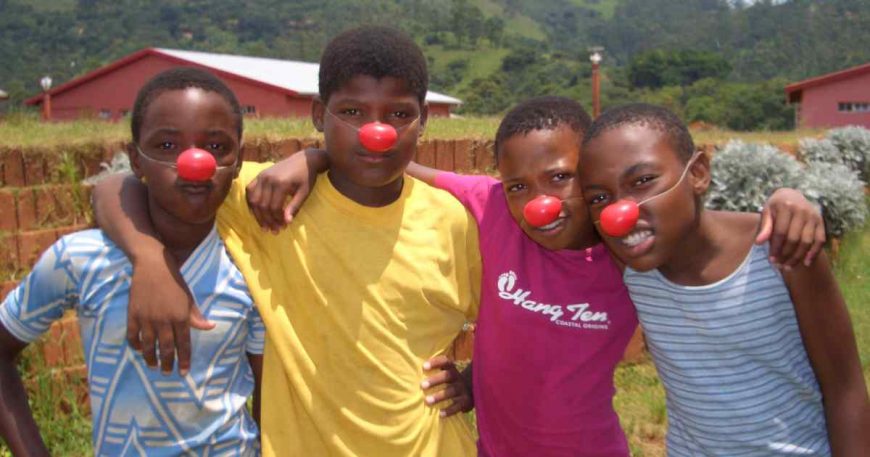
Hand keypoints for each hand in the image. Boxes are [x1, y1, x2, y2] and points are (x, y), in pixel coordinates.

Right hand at [127, 252, 214, 374]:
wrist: (153, 265)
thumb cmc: (175, 282)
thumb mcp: (189, 298)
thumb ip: (196, 316)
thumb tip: (210, 327)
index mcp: (180, 317)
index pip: (184, 344)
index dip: (184, 360)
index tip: (183, 373)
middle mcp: (164, 320)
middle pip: (166, 348)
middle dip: (167, 363)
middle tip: (167, 373)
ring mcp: (147, 318)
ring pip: (148, 345)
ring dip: (151, 358)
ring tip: (153, 366)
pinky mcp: (133, 314)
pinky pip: (132, 335)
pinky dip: (135, 345)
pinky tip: (139, 350)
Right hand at [245, 148, 326, 232]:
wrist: (303, 160)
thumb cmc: (306, 177)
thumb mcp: (304, 193)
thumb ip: (294, 207)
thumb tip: (287, 222)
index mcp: (281, 183)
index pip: (274, 207)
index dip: (277, 219)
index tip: (283, 227)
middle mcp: (268, 179)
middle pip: (262, 205)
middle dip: (267, 220)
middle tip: (274, 231)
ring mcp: (262, 176)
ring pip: (254, 200)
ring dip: (258, 215)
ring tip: (264, 226)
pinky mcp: (259, 174)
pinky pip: (250, 191)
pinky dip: (252, 203)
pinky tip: (257, 213)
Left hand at [420, 355, 472, 416]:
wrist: (474, 389)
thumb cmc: (451, 381)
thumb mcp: (447, 373)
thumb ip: (435, 372)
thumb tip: (412, 374)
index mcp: (452, 369)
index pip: (445, 362)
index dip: (435, 363)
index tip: (424, 366)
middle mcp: (458, 377)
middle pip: (447, 376)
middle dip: (435, 380)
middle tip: (422, 385)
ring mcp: (463, 389)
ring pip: (451, 391)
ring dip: (439, 396)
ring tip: (427, 401)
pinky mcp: (467, 401)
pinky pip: (458, 406)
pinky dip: (450, 410)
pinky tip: (441, 414)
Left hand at [756, 188, 825, 268]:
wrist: (791, 196)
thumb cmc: (775, 207)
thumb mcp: (767, 212)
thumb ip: (764, 226)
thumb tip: (758, 243)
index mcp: (786, 206)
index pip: (780, 232)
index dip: (775, 248)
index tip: (771, 260)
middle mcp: (802, 210)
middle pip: (794, 239)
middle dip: (786, 255)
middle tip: (779, 266)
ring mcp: (813, 216)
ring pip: (807, 241)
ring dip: (798, 257)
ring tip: (788, 267)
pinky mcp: (821, 221)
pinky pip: (820, 240)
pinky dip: (814, 253)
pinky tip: (806, 263)